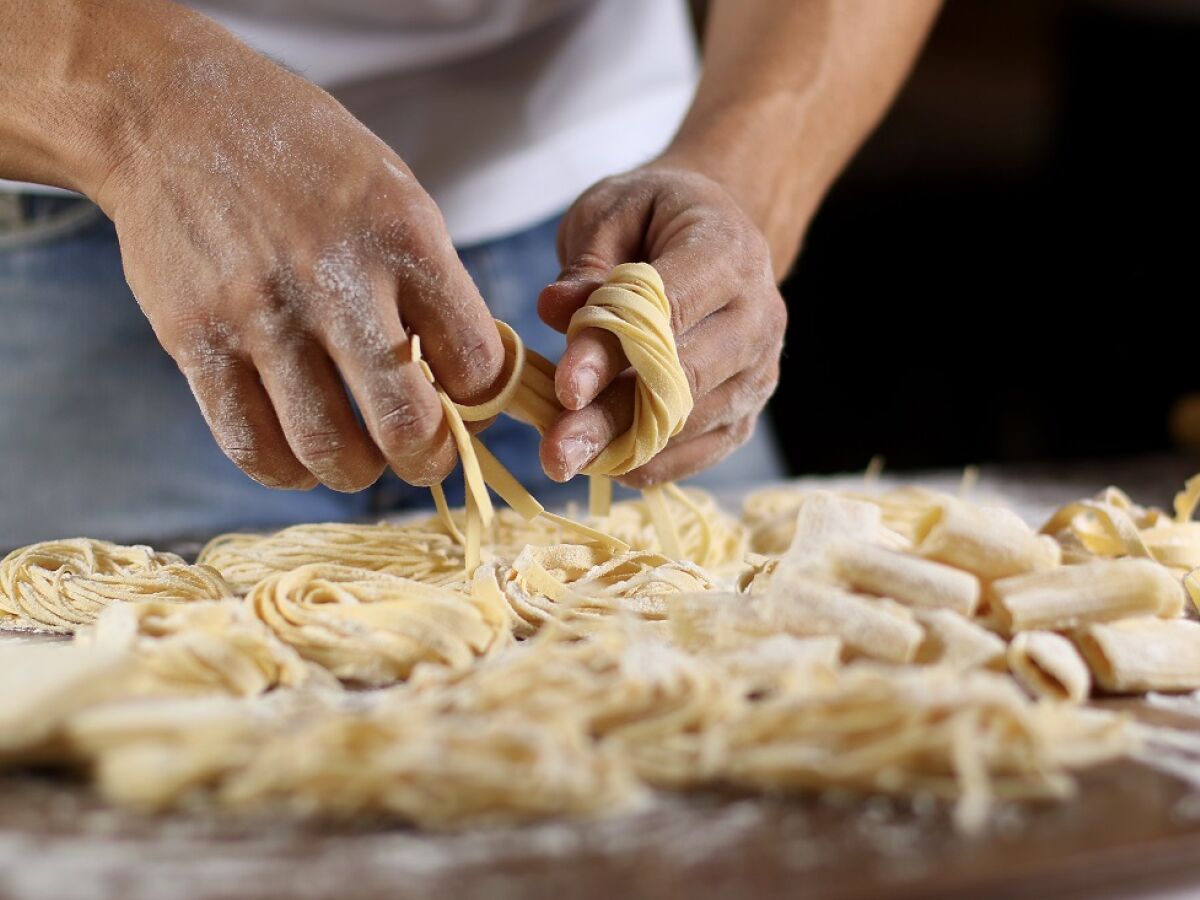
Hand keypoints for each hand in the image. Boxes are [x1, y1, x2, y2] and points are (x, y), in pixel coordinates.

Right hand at [96, 25, 503, 491]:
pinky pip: (250, 444)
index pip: (474, 360)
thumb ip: (432, 284)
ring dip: (357, 472)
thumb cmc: (304, 160)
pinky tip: (301, 459)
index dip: (482, 399)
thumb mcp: (394, 193)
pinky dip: (286, 470)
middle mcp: (333, 278)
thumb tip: (468, 380)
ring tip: (361, 457)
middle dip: (428, 459)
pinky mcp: (195, 341)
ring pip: (325, 448)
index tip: (468, 402)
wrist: (172, 116)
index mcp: (401, 236)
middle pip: (403, 422)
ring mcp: (258, 314)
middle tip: (424, 456)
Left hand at [537, 164, 784, 486]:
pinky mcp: (747, 408)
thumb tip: (554, 308)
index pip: (671, 311)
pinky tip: (605, 463)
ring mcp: (760, 369)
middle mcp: (758, 316)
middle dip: (614, 417)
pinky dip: (653, 462)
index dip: (615, 351)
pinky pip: (703, 450)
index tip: (565, 388)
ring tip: (565, 458)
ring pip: (691, 423)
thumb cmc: (656, 218)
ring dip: (625, 446)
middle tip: (554, 451)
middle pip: (684, 380)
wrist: (716, 235)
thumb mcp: (613, 212)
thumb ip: (587, 263)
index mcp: (729, 253)